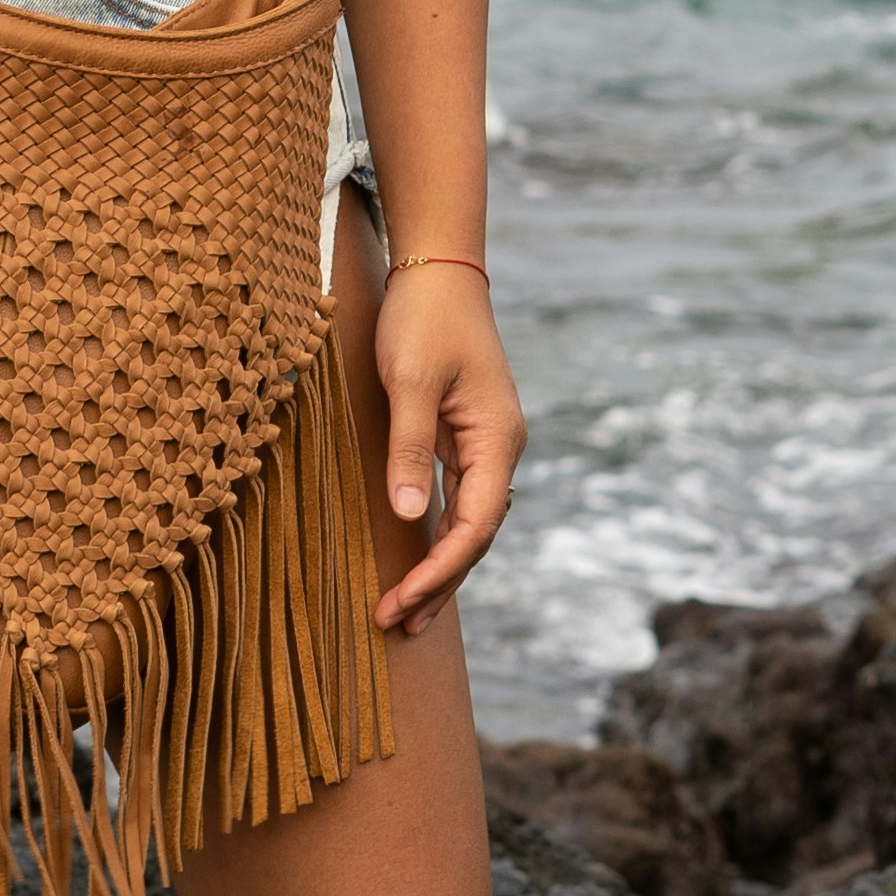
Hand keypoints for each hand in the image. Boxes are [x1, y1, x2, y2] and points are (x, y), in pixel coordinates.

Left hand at [371, 255, 521, 637]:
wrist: (439, 271)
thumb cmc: (423, 319)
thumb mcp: (409, 380)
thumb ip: (410, 448)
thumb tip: (409, 518)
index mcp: (497, 440)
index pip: (474, 526)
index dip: (440, 570)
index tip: (401, 601)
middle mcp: (500, 450)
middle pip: (477, 535)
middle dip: (440, 583)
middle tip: (395, 624)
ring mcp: (486, 446)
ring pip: (469, 523)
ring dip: (440, 568)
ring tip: (406, 614)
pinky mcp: (466, 438)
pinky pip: (458, 502)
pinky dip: (439, 537)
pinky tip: (419, 562)